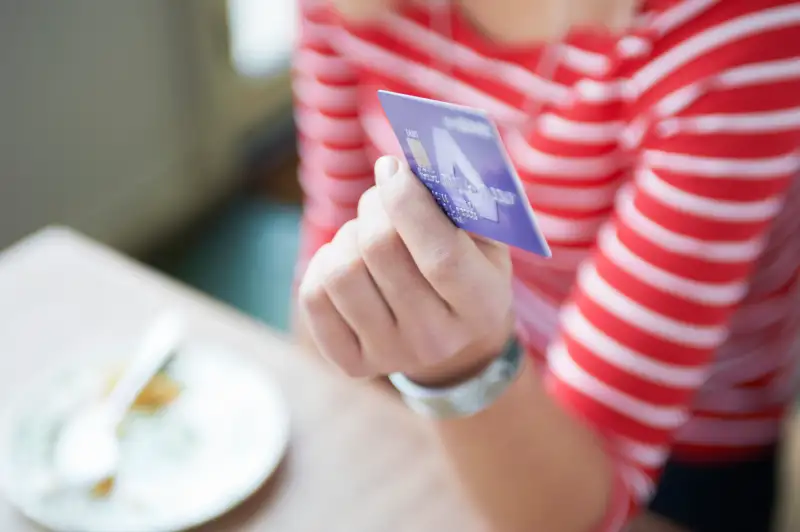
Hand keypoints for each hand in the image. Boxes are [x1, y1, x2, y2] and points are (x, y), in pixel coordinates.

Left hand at [298, 156, 514, 383]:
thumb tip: (405, 164)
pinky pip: (314, 296)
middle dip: (374, 206)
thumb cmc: (470, 268)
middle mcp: (436, 339)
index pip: (441, 255)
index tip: (392, 168)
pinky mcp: (352, 363)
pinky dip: (324, 263)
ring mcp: (391, 355)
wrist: (456, 340)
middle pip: (380, 252)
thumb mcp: (484, 235)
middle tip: (383, 193)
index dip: (409, 203)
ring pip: (340, 271)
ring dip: (348, 236)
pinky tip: (349, 261)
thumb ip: (458, 199)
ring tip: (367, 234)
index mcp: (481, 306)